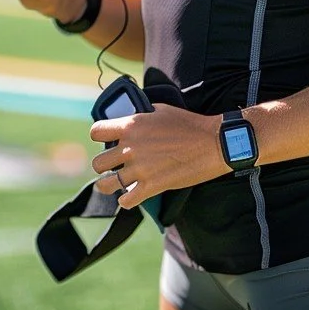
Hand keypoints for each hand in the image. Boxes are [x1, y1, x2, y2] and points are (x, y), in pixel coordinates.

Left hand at [90, 105, 226, 209]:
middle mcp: (130, 147)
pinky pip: (127, 200)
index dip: (99, 136)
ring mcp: (140, 169)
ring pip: (107, 183)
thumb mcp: (159, 110)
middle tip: (112, 164)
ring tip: (114, 183)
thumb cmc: (188, 124)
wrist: (212, 143)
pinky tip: (129, 196)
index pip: (96, 132)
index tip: (105, 140)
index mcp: (130, 126)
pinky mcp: (152, 186)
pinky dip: (126, 200)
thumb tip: (132, 118)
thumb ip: (140, 116)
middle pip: (98, 162)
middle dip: (103, 164)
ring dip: (109, 184)